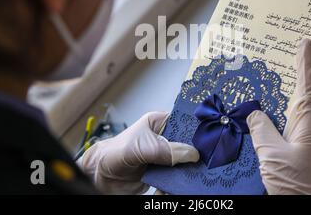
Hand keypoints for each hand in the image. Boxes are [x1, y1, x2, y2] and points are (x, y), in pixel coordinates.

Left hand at [79, 112, 199, 194]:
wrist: (102, 176)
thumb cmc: (115, 152)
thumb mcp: (142, 147)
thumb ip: (166, 150)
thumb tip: (192, 153)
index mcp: (161, 123)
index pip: (185, 122)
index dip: (197, 129)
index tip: (208, 138)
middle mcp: (166, 138)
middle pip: (189, 144)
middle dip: (196, 154)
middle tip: (204, 161)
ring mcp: (166, 156)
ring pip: (186, 163)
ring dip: (189, 171)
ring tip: (193, 177)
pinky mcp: (163, 173)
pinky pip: (177, 178)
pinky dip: (178, 184)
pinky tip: (174, 187)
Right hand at [247, 39, 310, 194]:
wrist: (300, 206)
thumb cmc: (292, 183)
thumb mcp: (272, 154)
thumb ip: (262, 128)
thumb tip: (254, 112)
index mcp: (310, 122)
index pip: (310, 84)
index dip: (308, 61)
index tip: (309, 40)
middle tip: (309, 41)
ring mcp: (306, 133)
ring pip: (305, 98)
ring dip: (303, 77)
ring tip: (296, 59)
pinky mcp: (298, 141)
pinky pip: (295, 112)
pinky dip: (291, 97)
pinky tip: (281, 94)